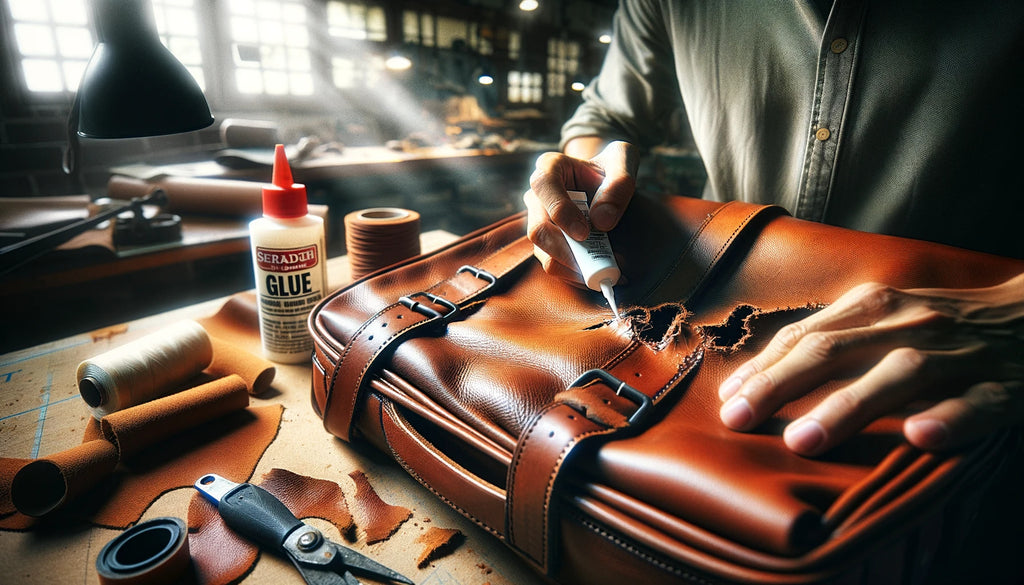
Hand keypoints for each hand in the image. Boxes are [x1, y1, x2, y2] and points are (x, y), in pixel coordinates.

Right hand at [523, 140, 638, 283]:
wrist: (608, 184)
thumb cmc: (612, 169)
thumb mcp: (624, 162)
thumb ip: (619, 183)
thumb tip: (601, 221)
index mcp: (549, 168)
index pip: (544, 186)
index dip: (561, 211)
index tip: (584, 233)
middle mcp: (536, 196)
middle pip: (538, 229)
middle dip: (565, 251)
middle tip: (595, 264)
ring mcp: (538, 222)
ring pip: (544, 253)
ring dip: (574, 267)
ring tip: (606, 270)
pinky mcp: (547, 244)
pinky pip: (555, 266)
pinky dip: (577, 274)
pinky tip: (601, 272)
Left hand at [717, 274, 1023, 455]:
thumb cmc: (939, 323)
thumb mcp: (882, 316)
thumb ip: (828, 339)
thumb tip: (754, 376)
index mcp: (875, 305)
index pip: (806, 336)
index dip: (763, 367)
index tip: (726, 399)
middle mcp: (909, 324)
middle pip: (835, 350)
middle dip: (781, 384)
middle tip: (738, 419)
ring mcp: (957, 354)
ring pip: (899, 376)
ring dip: (847, 406)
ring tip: (802, 440)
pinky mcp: (1004, 387)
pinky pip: (978, 403)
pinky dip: (950, 418)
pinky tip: (919, 436)